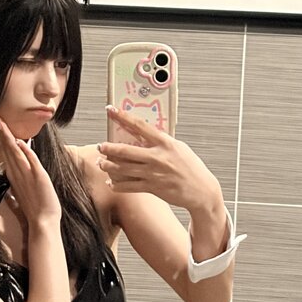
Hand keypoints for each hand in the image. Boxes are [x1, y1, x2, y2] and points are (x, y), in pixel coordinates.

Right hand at [0, 113, 61, 224]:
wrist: (43, 222)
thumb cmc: (34, 209)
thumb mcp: (22, 195)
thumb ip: (15, 184)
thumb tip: (10, 179)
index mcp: (14, 176)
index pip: (5, 153)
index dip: (0, 138)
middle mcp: (18, 173)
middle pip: (7, 148)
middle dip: (0, 132)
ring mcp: (27, 175)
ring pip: (15, 152)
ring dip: (8, 137)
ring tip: (0, 123)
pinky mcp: (39, 177)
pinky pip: (31, 162)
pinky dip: (26, 151)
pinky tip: (20, 142)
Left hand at [96, 105, 222, 213]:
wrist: (201, 190)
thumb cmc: (191, 168)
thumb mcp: (179, 148)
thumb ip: (162, 142)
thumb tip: (146, 135)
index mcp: (165, 143)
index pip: (140, 126)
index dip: (123, 117)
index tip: (111, 111)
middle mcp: (158, 157)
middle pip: (126, 150)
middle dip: (109, 148)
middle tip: (100, 146)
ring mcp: (153, 173)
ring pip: (123, 168)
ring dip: (109, 166)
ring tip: (101, 163)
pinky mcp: (152, 187)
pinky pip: (128, 186)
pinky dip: (117, 184)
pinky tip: (111, 182)